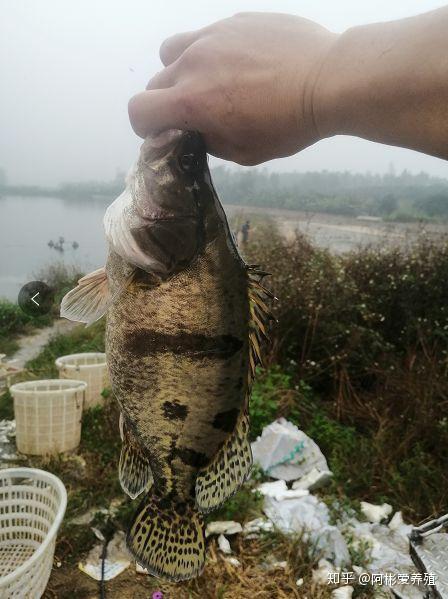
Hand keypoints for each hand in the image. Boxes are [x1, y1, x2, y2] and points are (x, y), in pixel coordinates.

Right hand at [128, 13, 336, 164]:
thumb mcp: (243, 152)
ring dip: (180, 70)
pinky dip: (212, 53)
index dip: (145, 127)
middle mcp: (193, 63)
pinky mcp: (235, 21)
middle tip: (195, 113)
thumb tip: (193, 131)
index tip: (162, 132)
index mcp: (191, 101)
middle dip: (167, 102)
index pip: (138, 110)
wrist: (328, 80)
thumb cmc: (288, 124)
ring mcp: (213, 36)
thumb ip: (207, 141)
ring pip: (173, 50)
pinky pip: (208, 35)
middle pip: (155, 82)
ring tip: (208, 82)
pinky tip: (241, 65)